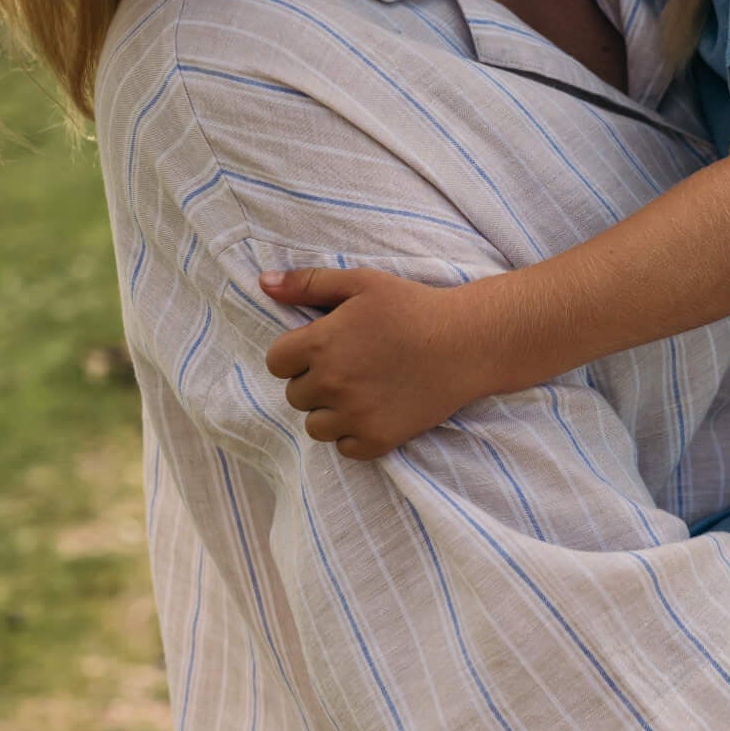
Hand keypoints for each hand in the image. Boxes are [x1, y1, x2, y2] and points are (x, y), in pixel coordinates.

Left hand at [261, 267, 489, 457]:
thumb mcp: (362, 282)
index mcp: (321, 343)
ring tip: (361, 389)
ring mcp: (354, 415)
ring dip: (330, 411)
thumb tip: (263, 283)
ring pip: (315, 426)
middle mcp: (332, 383)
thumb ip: (309, 283)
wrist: (467, 342)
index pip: (276, 362)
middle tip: (351, 365)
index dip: (296, 354)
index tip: (322, 347)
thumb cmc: (413, 307)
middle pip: (295, 395)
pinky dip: (355, 433)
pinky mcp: (378, 440)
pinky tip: (376, 409)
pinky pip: (344, 448)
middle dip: (314, 381)